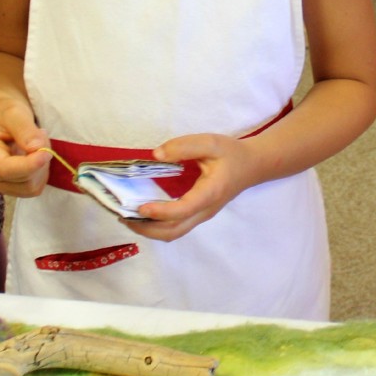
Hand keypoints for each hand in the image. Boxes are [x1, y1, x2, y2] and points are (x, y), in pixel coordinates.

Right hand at [0, 99, 52, 196]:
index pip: (5, 169)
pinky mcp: (8, 187)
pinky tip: (35, 157)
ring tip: (38, 144)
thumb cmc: (4, 114)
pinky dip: (40, 174)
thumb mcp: (14, 113)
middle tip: (41, 136)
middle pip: (21, 180)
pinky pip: (32, 189)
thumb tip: (37, 149)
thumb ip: (25, 129)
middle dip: (39, 160)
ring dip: (42, 168)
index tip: (47, 153)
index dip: (29, 165)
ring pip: (30, 187)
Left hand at [123, 133, 261, 241]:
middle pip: (174, 231)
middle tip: (122, 216)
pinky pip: (176, 227)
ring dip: (149, 229)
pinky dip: (156, 225)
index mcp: (209, 194)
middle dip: (147, 228)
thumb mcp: (210, 142)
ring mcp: (201, 215)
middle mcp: (204, 210)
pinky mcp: (197, 214)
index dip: (160, 211)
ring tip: (126, 218)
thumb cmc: (231, 154)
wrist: (252, 166)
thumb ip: (184, 146)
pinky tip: (142, 214)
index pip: (183, 210)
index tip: (140, 207)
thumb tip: (156, 155)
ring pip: (173, 233)